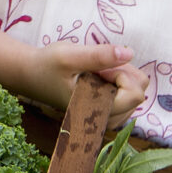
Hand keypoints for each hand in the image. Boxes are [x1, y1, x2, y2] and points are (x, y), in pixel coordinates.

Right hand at [33, 41, 147, 127]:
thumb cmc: (48, 65)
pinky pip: (129, 94)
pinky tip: (99, 78)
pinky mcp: (109, 112)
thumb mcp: (69, 56)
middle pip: (139, 92)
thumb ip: (98, 56)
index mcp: (96, 110)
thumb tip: (129, 53)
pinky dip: (120, 82)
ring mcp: (109, 117)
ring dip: (122, 76)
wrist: (32, 75)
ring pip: (136, 93)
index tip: (98, 67)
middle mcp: (106, 119)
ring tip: (96, 72)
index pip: (133, 94)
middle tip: (96, 67)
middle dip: (122, 73)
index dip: (120, 74)